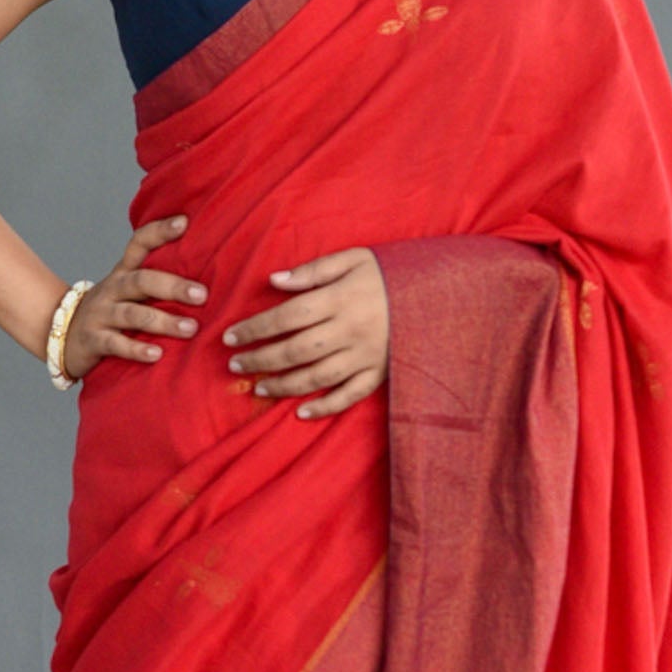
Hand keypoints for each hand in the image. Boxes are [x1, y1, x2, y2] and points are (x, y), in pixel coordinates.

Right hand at [61, 215, 203, 376]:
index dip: (160, 231)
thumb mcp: (129, 292)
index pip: (139, 244)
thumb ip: (158, 283)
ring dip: (163, 321)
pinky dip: (136, 349)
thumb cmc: (110, 312)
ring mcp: (100, 314)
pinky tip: (156, 354)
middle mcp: (112, 288)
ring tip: (190, 329)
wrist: (62, 334)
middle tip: (202, 295)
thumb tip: (209, 281)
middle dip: (172, 286)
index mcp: (123, 272)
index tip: (185, 222)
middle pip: (141, 280)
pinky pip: (115, 344)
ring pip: (132, 314)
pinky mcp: (93, 340)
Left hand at [223, 247, 388, 418]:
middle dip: (260, 359)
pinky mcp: (380, 374)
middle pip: (296, 350)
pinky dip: (325, 407)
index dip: (255, 328)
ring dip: (283, 385)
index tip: (230, 336)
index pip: (287, 316)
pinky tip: (301, 412)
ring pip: (317, 376)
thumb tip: (274, 281)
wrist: (441, 294)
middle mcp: (351, 330)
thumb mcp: (355, 259)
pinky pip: (350, 396)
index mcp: (341, 298)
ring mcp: (366, 355)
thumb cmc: (390, 274)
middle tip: (235, 365)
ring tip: (259, 386)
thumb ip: (313, 270)